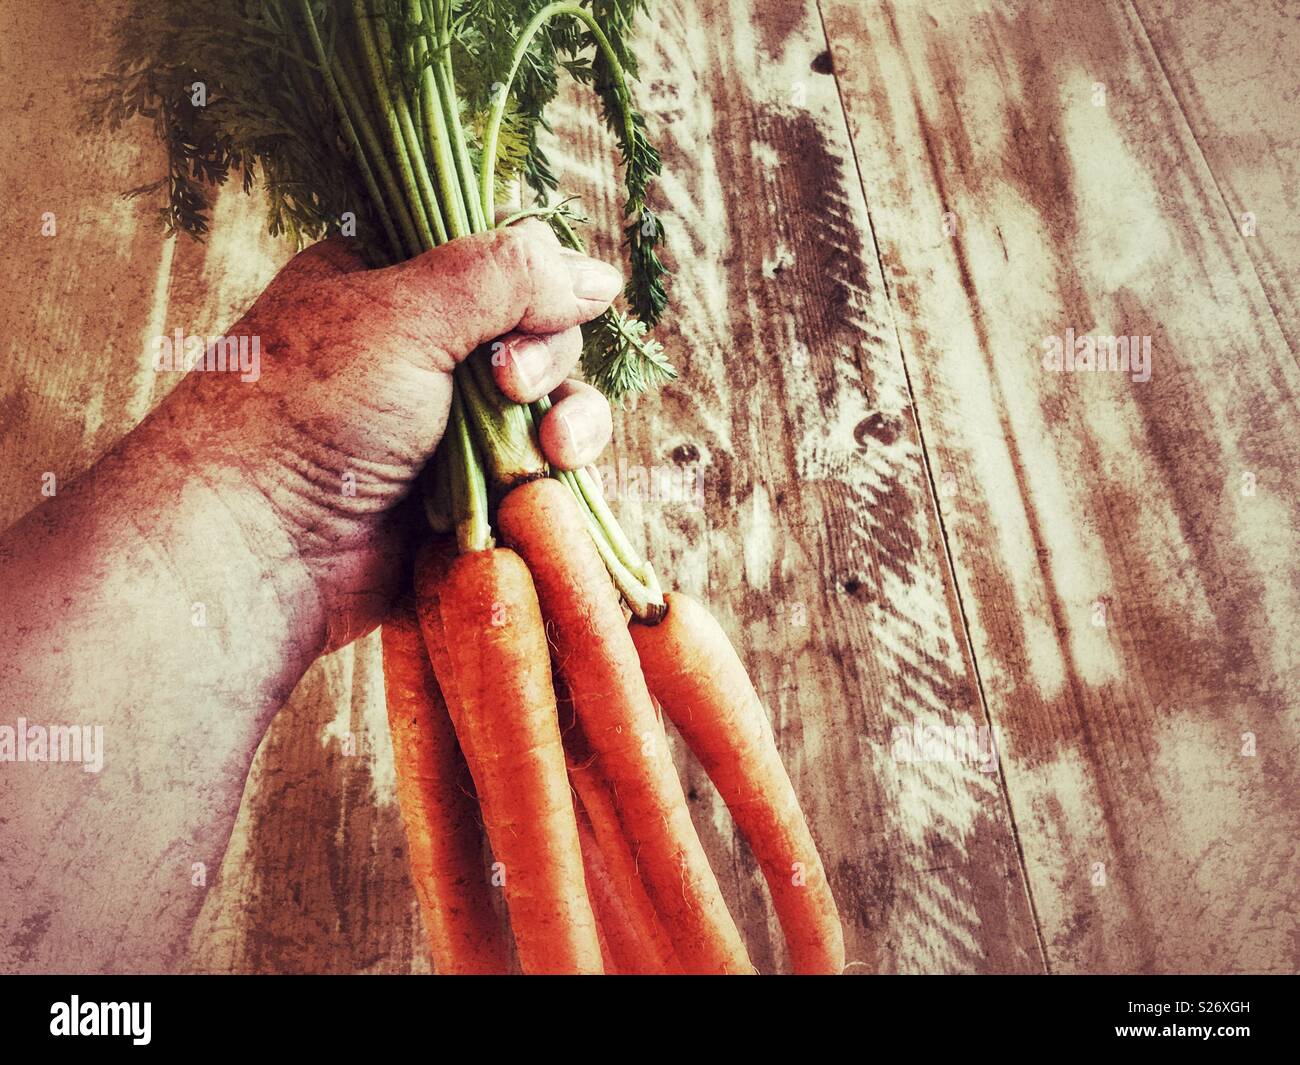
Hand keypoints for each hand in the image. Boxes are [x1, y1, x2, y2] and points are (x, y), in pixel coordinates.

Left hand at [146, 219, 620, 650]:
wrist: (257, 551)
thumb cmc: (309, 413)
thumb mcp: (404, 314)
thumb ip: (507, 278)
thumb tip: (599, 273)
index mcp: (388, 283)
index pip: (497, 260)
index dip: (535, 282)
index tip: (534, 312)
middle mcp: (419, 350)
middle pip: (535, 333)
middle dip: (546, 359)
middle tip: (510, 387)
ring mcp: (442, 426)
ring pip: (546, 407)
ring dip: (569, 420)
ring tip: (554, 451)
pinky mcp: (462, 494)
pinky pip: (535, 474)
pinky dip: (553, 477)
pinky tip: (548, 485)